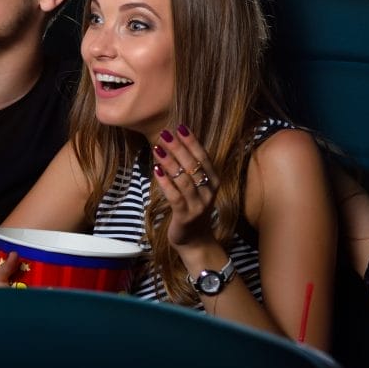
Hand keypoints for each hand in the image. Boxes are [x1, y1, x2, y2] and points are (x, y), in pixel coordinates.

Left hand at [151, 124, 219, 247]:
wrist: (195, 241)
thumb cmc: (191, 208)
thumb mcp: (195, 187)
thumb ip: (189, 168)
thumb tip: (173, 142)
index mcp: (213, 181)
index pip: (203, 157)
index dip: (192, 142)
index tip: (180, 127)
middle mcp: (209, 192)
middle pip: (194, 166)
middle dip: (179, 148)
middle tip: (165, 133)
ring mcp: (199, 205)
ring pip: (184, 179)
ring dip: (170, 162)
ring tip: (158, 148)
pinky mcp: (186, 216)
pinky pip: (175, 196)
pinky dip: (165, 182)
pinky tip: (155, 170)